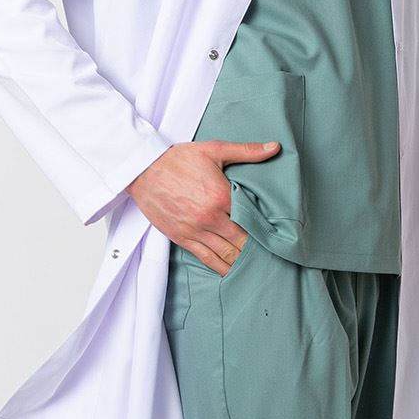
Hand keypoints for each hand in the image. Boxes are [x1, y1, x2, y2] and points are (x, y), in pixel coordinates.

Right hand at [126, 138, 281, 275]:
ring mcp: (195, 230)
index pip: (251, 219)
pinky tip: (232, 272)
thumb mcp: (214, 150)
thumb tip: (275, 147)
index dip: (264, 229)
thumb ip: (247, 151)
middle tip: (272, 255)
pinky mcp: (182, 237)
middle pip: (241, 241)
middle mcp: (209, 217)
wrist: (142, 169)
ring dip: (241, 261)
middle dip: (256, 249)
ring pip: (226, 253)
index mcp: (220, 196)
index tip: (276, 235)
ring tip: (257, 267)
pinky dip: (221, 267)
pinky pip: (206, 258)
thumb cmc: (177, 159)